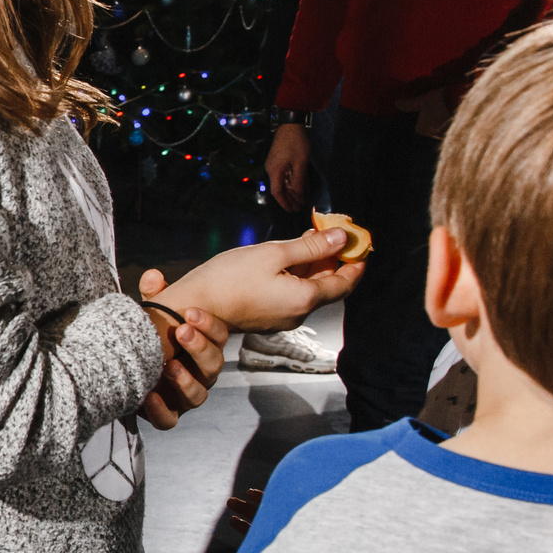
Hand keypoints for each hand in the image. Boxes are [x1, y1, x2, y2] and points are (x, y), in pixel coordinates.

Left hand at [135, 267, 226, 427]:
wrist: (123, 368)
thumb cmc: (147, 339)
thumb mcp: (150, 315)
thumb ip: (153, 297)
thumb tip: (153, 276)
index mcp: (201, 346)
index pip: (218, 336)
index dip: (210, 325)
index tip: (192, 313)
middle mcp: (198, 372)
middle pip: (213, 364)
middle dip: (199, 346)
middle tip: (181, 331)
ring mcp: (184, 395)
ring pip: (198, 395)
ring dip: (186, 380)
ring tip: (168, 365)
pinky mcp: (165, 413)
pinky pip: (169, 420)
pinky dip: (161, 411)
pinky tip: (149, 396)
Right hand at [160, 227, 361, 335]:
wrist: (192, 308)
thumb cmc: (228, 280)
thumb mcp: (273, 254)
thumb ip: (310, 247)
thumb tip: (340, 238)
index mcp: (305, 298)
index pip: (345, 282)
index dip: (356, 261)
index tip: (360, 242)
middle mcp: (298, 313)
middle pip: (328, 286)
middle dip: (335, 260)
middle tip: (333, 233)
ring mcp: (282, 318)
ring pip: (309, 290)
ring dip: (314, 266)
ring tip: (309, 239)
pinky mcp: (266, 317)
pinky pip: (292, 295)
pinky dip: (298, 276)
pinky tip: (288, 259)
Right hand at [265, 122, 311, 211]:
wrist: (290, 125)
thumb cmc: (296, 143)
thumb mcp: (300, 163)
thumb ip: (299, 181)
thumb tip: (299, 196)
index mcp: (275, 171)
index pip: (277, 192)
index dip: (284, 202)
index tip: (292, 210)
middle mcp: (271, 169)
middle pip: (279, 188)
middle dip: (289, 199)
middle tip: (299, 207)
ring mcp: (273, 165)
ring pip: (281, 182)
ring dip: (290, 191)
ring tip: (300, 200)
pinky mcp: (277, 161)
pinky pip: (283, 176)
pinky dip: (290, 183)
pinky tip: (298, 187)